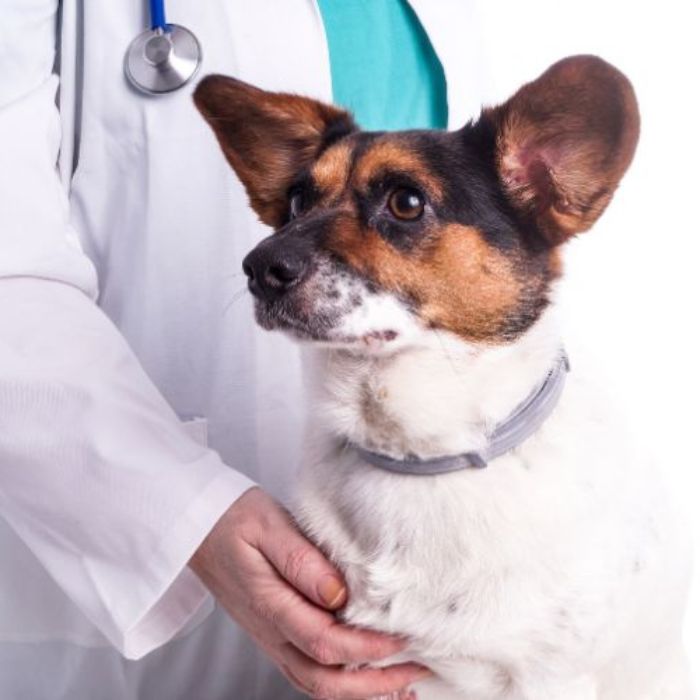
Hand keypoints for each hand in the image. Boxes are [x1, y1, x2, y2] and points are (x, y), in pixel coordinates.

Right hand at [190, 487, 429, 698]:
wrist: (198, 527)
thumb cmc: (233, 519)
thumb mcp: (269, 525)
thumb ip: (302, 560)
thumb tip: (339, 593)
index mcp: (269, 604)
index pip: (324, 642)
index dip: (366, 648)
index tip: (401, 641)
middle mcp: (269, 630)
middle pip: (322, 679)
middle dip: (372, 684)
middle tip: (413, 673)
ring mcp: (269, 636)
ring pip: (314, 682)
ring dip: (358, 691)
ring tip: (399, 686)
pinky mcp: (272, 632)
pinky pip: (306, 670)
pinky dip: (339, 681)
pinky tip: (362, 674)